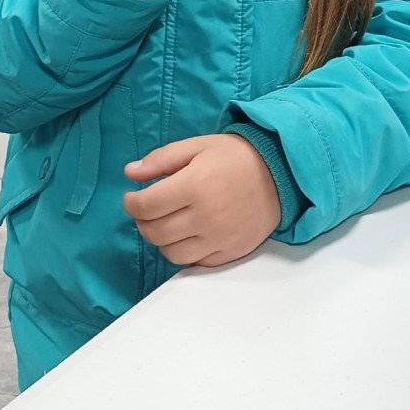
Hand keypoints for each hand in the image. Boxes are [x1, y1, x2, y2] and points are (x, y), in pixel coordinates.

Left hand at [123, 134, 280, 266]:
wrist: (279, 173)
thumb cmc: (236, 156)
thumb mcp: (197, 146)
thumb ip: (161, 159)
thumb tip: (130, 172)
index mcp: (194, 185)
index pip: (146, 206)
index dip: (131, 203)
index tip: (131, 198)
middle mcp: (205, 216)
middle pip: (155, 233)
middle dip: (142, 221)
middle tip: (146, 210)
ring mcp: (218, 238)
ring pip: (171, 253)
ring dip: (160, 240)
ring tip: (165, 222)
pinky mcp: (230, 252)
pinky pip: (195, 263)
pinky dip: (184, 252)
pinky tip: (187, 234)